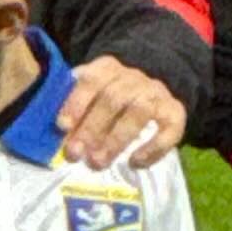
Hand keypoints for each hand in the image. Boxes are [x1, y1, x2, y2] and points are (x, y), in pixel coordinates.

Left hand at [60, 58, 185, 168]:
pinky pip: (170, 129)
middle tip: (75, 154)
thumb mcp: (90, 92)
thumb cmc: (109, 99)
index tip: (62, 127)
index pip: (92, 80)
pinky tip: (136, 162)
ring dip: (116, 139)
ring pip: (139, 112)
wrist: (149, 91)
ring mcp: (157, 93)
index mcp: (109, 68)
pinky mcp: (176, 112)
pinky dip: (153, 147)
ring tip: (98, 162)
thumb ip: (74, 105)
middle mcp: (135, 78)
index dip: (77, 102)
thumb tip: (56, 134)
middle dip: (92, 128)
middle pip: (114, 98)